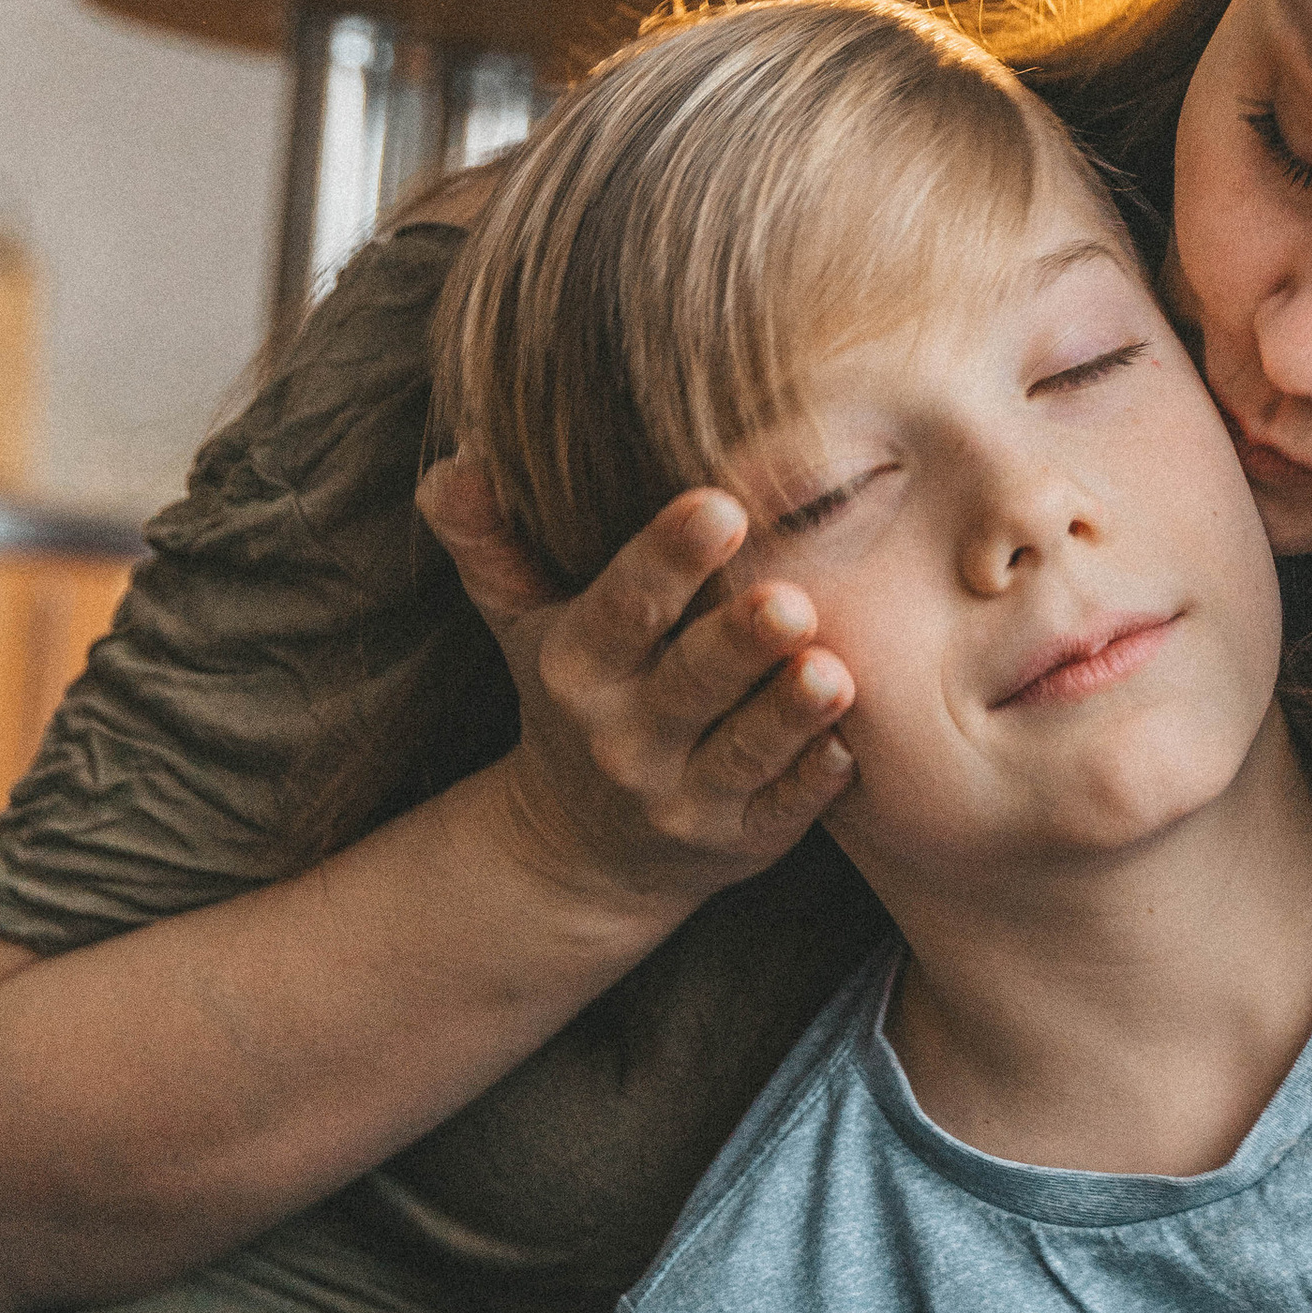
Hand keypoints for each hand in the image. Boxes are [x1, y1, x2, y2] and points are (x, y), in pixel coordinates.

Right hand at [420, 455, 855, 922]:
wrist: (577, 851)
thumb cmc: (570, 696)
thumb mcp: (519, 622)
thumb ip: (491, 539)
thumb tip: (459, 460)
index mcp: (579, 668)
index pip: (622, 608)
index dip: (668, 558)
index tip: (720, 506)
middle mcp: (626, 737)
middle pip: (690, 682)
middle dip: (736, 642)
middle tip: (789, 600)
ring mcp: (684, 797)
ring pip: (743, 752)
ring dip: (787, 716)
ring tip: (833, 676)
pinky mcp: (740, 841)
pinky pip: (782, 813)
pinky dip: (815, 785)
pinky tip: (852, 749)